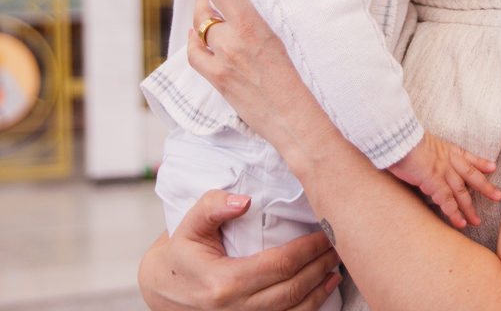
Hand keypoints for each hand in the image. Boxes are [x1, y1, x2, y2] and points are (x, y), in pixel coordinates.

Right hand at [138, 190, 341, 310]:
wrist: (163, 287)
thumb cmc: (181, 252)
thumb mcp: (189, 224)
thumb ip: (213, 206)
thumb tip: (243, 201)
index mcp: (224, 282)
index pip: (279, 266)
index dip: (307, 250)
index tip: (324, 233)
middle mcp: (235, 309)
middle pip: (292, 290)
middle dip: (319, 266)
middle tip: (338, 244)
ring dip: (320, 290)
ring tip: (336, 267)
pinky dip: (308, 307)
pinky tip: (322, 290)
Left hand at [187, 0, 332, 152]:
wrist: (314, 131)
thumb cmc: (333, 80)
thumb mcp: (344, 26)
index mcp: (261, 19)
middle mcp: (236, 36)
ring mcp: (225, 60)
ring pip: (199, 22)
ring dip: (203, 7)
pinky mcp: (221, 82)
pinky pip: (193, 54)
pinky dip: (194, 39)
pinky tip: (200, 33)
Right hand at [387, 132, 500, 228]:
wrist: (397, 137)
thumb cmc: (403, 139)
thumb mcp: (419, 142)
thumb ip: (425, 152)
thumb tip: (420, 158)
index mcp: (445, 149)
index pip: (467, 157)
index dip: (481, 163)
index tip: (492, 167)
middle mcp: (447, 160)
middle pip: (471, 175)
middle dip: (485, 187)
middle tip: (498, 197)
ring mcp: (442, 171)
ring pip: (461, 192)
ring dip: (469, 208)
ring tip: (476, 221)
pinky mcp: (433, 181)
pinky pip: (447, 201)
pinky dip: (454, 213)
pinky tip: (460, 223)